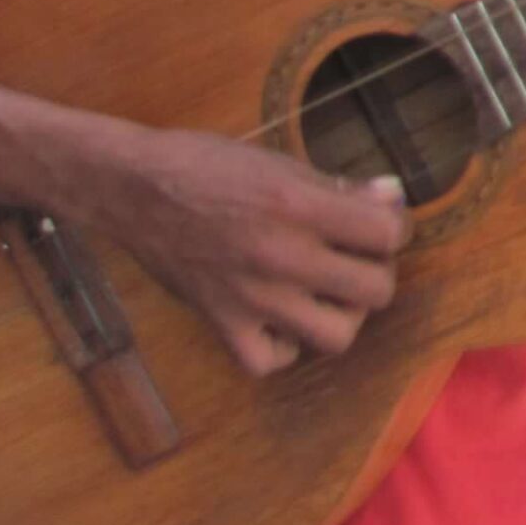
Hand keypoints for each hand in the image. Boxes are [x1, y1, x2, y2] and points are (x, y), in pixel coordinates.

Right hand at [72, 125, 410, 376]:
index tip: (379, 224)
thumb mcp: (279, 162)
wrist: (132, 188)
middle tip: (355, 258)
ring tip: (326, 292)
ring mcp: (252, 298)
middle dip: (375, 272)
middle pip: (376, 291)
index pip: (388, 233)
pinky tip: (280, 319)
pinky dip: (282, 347)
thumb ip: (338, 187)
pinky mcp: (222, 324)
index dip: (393, 227)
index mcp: (300, 206)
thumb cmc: (206, 165)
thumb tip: (391, 196)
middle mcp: (281, 257)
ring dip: (341, 315)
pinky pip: (271, 361)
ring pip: (336, 337)